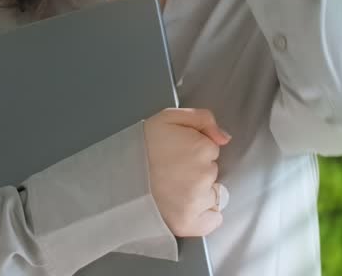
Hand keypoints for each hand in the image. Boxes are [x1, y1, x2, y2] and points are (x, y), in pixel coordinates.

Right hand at [142, 107, 232, 237]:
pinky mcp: (189, 223)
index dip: (196, 149)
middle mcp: (203, 176)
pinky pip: (212, 219)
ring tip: (173, 188)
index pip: (211, 149)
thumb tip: (224, 138)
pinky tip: (186, 207)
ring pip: (211, 194)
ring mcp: (197, 202)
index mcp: (201, 148)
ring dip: (199, 192)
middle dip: (198, 170)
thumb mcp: (168, 118)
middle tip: (172, 170)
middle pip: (212, 171)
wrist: (117, 176)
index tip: (178, 152)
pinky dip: (205, 216)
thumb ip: (202, 118)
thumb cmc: (141, 146)